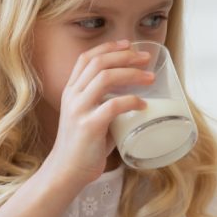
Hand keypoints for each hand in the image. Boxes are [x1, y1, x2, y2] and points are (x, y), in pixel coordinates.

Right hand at [40, 40, 153, 189]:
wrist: (66, 172)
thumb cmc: (83, 146)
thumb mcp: (90, 117)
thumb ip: (105, 104)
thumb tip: (135, 97)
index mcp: (71, 91)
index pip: (87, 58)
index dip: (108, 47)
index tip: (128, 44)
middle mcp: (72, 96)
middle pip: (99, 63)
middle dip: (125, 56)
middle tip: (146, 58)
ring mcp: (79, 110)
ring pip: (105, 78)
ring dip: (131, 74)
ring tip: (150, 78)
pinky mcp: (89, 127)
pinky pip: (113, 106)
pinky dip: (131, 101)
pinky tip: (143, 104)